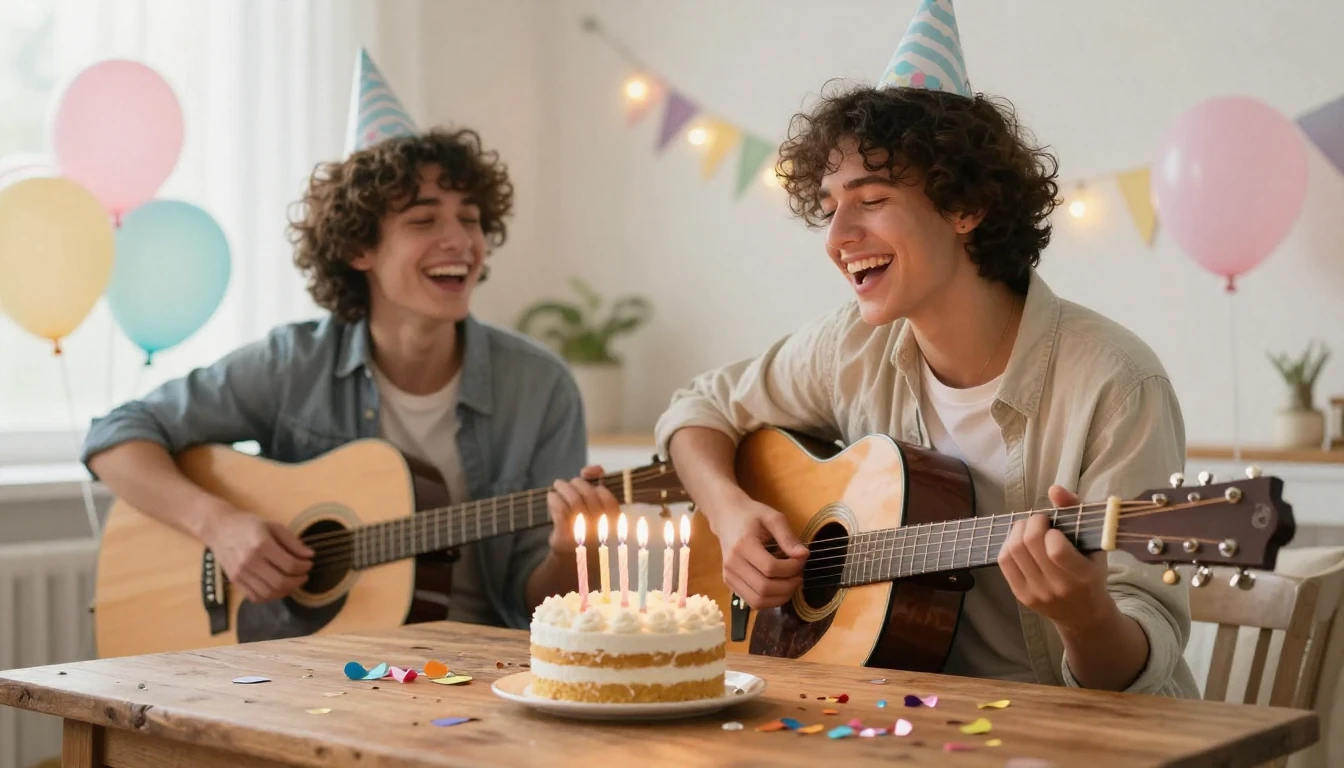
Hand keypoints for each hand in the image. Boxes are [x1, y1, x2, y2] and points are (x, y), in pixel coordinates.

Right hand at [202, 506, 312, 602]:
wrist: (218, 528)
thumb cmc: (248, 524)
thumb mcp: (273, 526)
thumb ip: (292, 542)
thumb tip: (310, 555)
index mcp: (261, 545)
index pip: (289, 564)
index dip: (304, 567)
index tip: (309, 564)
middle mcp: (250, 561)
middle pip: (280, 582)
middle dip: (297, 581)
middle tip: (304, 576)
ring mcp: (240, 574)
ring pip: (269, 593)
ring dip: (286, 591)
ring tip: (292, 583)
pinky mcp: (234, 581)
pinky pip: (255, 597)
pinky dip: (270, 596)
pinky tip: (277, 588)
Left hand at [546, 465, 618, 551]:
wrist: (570, 557)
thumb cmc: (584, 527)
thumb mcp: (595, 508)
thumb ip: (597, 484)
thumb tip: (593, 469)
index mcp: (613, 524)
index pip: (609, 499)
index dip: (597, 486)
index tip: (587, 484)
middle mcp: (601, 530)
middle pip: (590, 496)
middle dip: (576, 483)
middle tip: (565, 483)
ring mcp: (584, 535)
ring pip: (575, 501)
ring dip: (563, 488)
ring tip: (557, 485)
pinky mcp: (566, 537)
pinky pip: (561, 511)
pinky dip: (555, 500)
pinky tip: (551, 497)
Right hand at [709, 493, 808, 609]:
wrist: (726, 517)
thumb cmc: (751, 515)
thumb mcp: (773, 518)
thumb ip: (788, 537)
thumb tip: (804, 555)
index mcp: (743, 545)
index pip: (770, 568)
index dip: (791, 568)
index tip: (802, 559)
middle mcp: (732, 564)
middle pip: (764, 588)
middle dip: (788, 586)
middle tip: (799, 576)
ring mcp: (728, 576)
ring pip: (757, 601)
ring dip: (780, 597)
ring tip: (791, 584)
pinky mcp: (729, 583)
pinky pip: (751, 602)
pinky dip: (769, 600)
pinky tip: (778, 588)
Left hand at [997, 485, 1114, 630]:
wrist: (1084, 614)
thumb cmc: (1091, 572)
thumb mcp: (1094, 544)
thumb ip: (1076, 512)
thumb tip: (1054, 488)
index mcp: (1082, 576)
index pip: (1056, 550)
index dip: (1049, 530)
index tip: (1054, 525)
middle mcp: (1058, 587)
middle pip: (1029, 546)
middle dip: (1031, 523)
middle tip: (1039, 520)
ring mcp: (1037, 593)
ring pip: (1013, 552)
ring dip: (1017, 531)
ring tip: (1029, 528)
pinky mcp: (1021, 596)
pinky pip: (1004, 562)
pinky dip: (1008, 545)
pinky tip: (1020, 541)